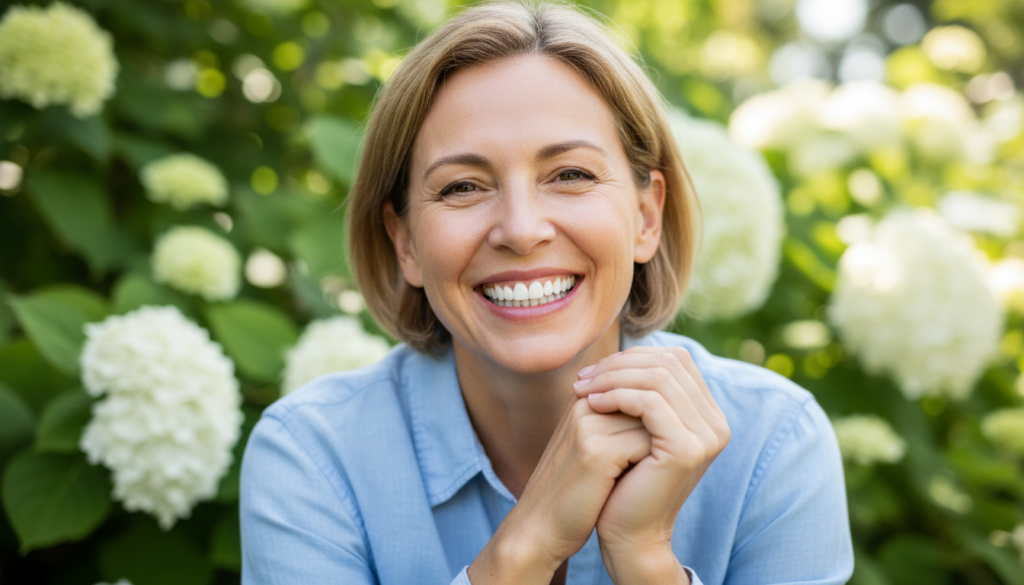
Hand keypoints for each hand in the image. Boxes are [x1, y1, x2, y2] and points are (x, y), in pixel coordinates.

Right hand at [468, 394, 651, 583]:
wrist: (540, 526)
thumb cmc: (576, 488)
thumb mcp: (598, 447)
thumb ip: (625, 423)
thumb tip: (672, 412)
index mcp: (587, 398)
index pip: (643, 383)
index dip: (663, 411)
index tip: (662, 442)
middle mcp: (586, 404)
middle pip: (651, 395)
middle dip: (667, 423)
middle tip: (665, 456)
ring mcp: (589, 425)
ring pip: (653, 416)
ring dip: (664, 440)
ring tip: (656, 467)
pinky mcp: (595, 451)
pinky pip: (647, 442)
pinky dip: (656, 459)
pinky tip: (648, 479)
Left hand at [572, 346, 729, 580]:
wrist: (627, 533)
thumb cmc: (625, 479)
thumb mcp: (635, 429)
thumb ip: (641, 393)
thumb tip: (621, 350)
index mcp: (708, 415)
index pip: (675, 359)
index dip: (632, 357)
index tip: (594, 372)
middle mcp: (716, 424)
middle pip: (668, 363)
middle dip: (619, 364)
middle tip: (582, 379)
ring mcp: (708, 437)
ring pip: (658, 378)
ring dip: (613, 378)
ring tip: (581, 391)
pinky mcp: (689, 449)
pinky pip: (651, 402)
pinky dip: (617, 396)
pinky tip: (591, 405)